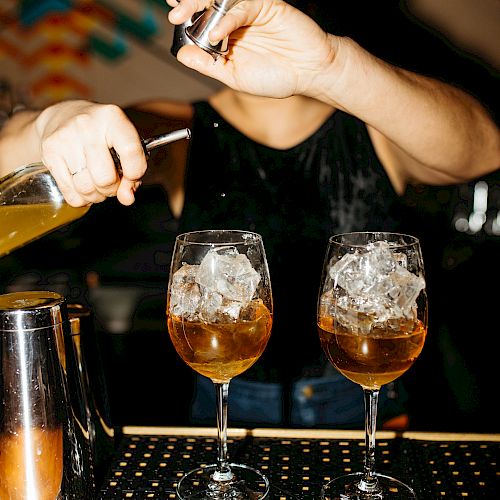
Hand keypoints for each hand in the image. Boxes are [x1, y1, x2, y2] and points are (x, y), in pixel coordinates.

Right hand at [35, 100, 146, 206]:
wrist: (63, 116)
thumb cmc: (102, 134)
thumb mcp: (123, 144)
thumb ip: (133, 173)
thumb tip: (127, 199)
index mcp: (113, 118)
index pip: (131, 151)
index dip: (135, 173)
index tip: (132, 177)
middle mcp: (87, 125)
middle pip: (105, 178)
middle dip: (111, 189)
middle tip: (110, 183)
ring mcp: (65, 138)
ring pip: (86, 188)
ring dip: (95, 195)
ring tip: (96, 184)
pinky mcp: (49, 152)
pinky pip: (70, 193)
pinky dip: (80, 198)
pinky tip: (82, 186)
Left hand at [167, 0, 339, 98]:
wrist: (307, 73)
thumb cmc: (275, 77)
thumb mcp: (234, 77)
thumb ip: (209, 65)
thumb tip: (182, 55)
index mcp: (227, 35)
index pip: (201, 19)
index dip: (186, 14)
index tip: (171, 17)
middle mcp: (235, 20)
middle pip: (206, 4)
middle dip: (187, 6)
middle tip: (174, 15)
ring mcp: (250, 11)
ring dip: (199, 4)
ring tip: (183, 15)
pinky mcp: (266, 6)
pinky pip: (242, 7)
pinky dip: (227, 20)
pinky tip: (217, 34)